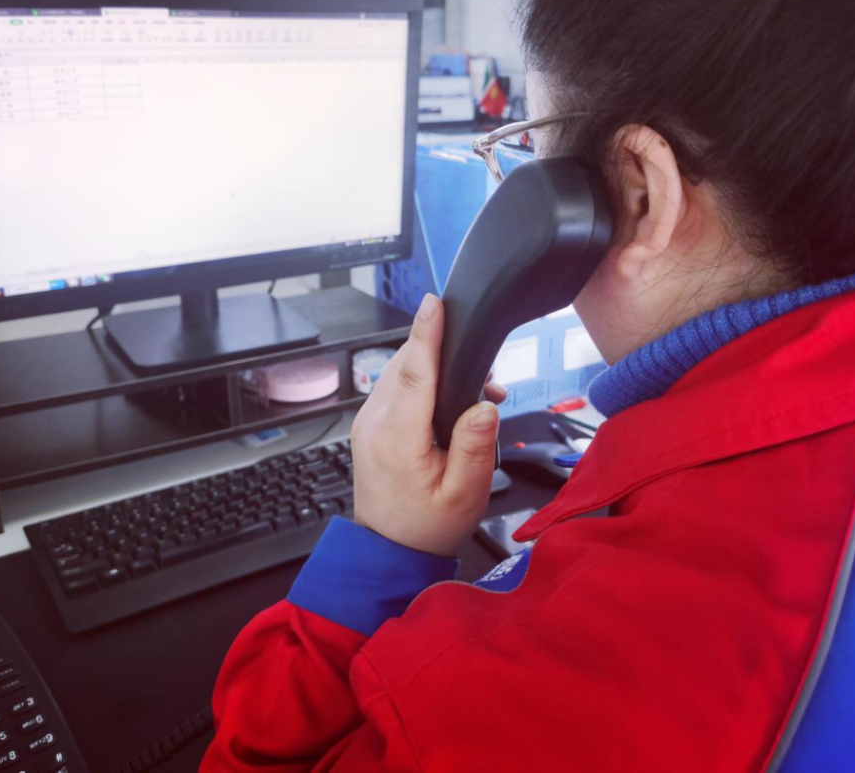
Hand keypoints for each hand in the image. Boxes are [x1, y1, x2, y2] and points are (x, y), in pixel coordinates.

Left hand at [350, 294, 507, 556]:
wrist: (389, 550)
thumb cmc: (427, 526)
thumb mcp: (464, 494)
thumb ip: (474, 447)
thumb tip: (484, 405)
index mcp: (398, 439)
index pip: (414, 373)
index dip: (426, 334)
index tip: (435, 303)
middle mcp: (375, 423)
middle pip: (408, 364)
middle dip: (446, 354)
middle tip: (486, 380)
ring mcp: (368, 421)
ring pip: (401, 371)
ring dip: (435, 368)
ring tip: (474, 395)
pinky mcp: (370, 423)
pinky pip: (396, 386)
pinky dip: (423, 381)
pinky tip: (448, 402)